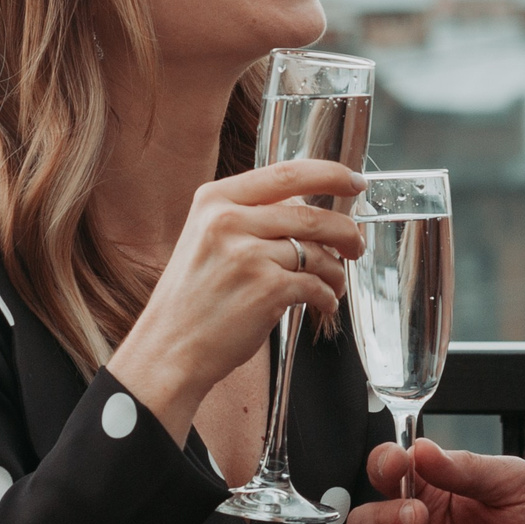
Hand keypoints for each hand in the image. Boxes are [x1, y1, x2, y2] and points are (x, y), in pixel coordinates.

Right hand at [108, 159, 364, 439]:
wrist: (169, 349)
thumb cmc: (191, 301)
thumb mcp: (206, 239)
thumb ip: (249, 217)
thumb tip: (307, 211)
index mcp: (215, 200)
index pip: (287, 173)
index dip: (331, 174)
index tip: (354, 181)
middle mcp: (228, 221)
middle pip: (311, 214)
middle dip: (346, 230)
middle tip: (356, 244)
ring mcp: (248, 255)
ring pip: (318, 252)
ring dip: (336, 271)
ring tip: (333, 284)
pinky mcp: (266, 289)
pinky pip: (316, 285)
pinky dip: (326, 296)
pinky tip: (321, 303)